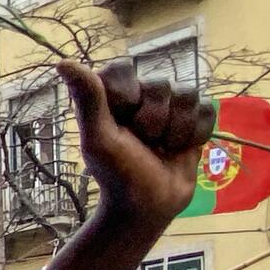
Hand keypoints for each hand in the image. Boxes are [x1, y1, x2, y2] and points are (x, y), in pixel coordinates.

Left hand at [59, 61, 215, 225]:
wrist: (149, 206)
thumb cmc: (118, 174)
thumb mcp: (99, 138)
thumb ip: (88, 99)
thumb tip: (61, 62)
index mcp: (111, 96)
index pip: (123, 69)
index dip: (126, 96)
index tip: (121, 121)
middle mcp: (140, 96)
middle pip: (161, 84)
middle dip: (154, 121)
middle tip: (143, 144)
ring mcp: (169, 107)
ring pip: (187, 94)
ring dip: (176, 130)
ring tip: (161, 149)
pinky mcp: (193, 120)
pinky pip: (207, 109)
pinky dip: (195, 134)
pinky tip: (180, 150)